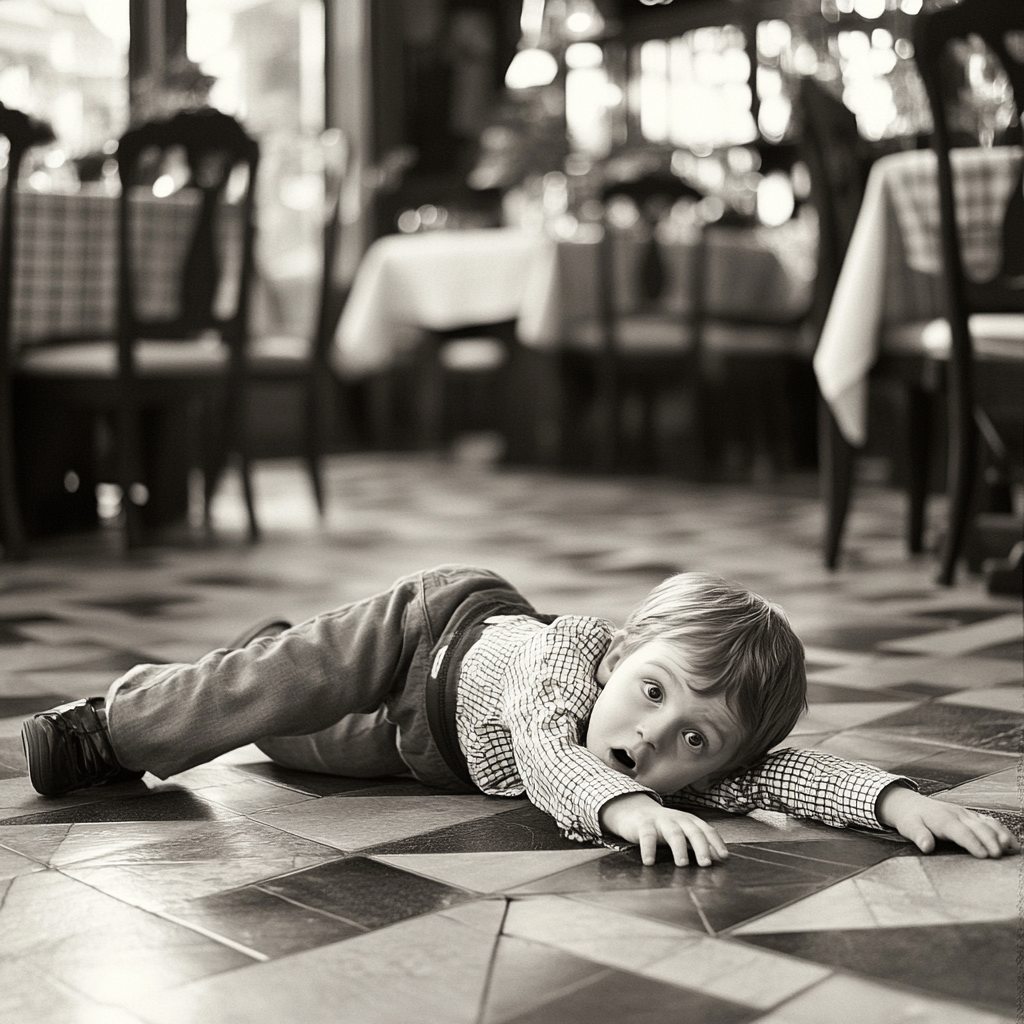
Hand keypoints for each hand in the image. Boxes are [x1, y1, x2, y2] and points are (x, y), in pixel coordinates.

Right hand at [599, 792, 728, 866]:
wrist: (635, 811)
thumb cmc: (663, 827)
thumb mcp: (683, 833)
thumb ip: (698, 844)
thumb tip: (720, 858)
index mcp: (690, 821)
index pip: (707, 830)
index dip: (716, 843)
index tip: (724, 858)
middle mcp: (678, 819)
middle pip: (693, 831)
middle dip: (701, 847)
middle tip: (706, 864)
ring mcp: (661, 821)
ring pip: (674, 833)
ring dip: (679, 849)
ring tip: (682, 864)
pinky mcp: (644, 824)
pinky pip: (647, 836)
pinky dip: (648, 849)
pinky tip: (649, 862)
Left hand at [876, 784, 1019, 857]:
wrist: (911, 804)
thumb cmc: (911, 819)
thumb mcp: (909, 827)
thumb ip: (919, 836)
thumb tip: (926, 846)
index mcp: (942, 819)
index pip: (960, 832)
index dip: (972, 843)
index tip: (984, 856)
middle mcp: (957, 815)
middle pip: (977, 827)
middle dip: (990, 840)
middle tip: (999, 856)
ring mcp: (966, 814)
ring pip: (987, 823)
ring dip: (1000, 834)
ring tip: (1011, 848)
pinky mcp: (971, 816)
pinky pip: (989, 821)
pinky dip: (1002, 830)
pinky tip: (1012, 843)